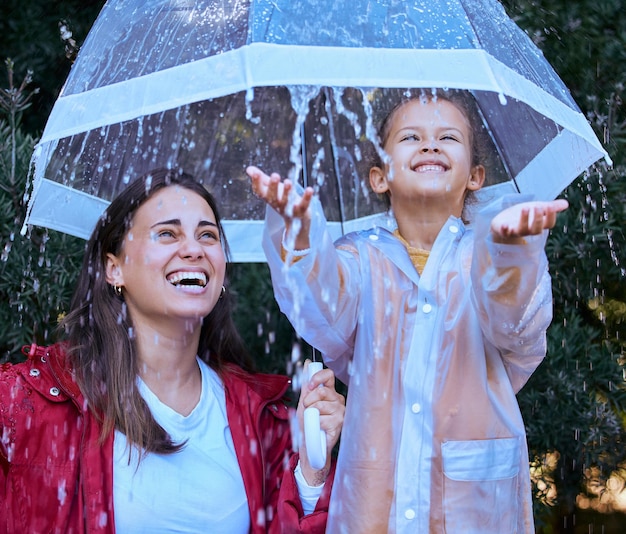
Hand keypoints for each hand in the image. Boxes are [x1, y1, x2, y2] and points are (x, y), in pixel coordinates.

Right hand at [247, 165, 313, 250]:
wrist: (296, 219)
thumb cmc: (283, 200)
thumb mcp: (271, 190)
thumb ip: (262, 179)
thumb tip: (249, 169)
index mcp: (269, 198)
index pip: (259, 192)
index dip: (257, 183)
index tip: (255, 173)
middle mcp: (277, 204)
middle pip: (273, 197)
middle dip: (273, 187)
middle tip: (275, 176)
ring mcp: (289, 209)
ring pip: (287, 201)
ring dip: (287, 192)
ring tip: (289, 182)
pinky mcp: (301, 211)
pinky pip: (304, 205)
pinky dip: (307, 198)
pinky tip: (310, 189)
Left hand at [297, 360, 344, 485]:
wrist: (309, 444)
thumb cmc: (308, 423)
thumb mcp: (304, 401)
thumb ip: (307, 383)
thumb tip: (307, 362)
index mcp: (330, 392)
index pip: (329, 375)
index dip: (317, 377)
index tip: (309, 386)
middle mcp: (338, 399)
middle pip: (322, 390)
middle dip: (309, 400)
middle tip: (307, 409)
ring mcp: (341, 411)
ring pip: (321, 405)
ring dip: (311, 414)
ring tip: (313, 420)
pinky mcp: (340, 423)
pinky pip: (322, 419)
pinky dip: (316, 424)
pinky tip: (319, 428)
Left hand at [491, 199, 568, 243]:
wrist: (503, 221)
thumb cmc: (523, 216)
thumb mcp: (536, 208)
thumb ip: (550, 207)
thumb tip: (566, 204)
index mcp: (538, 224)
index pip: (548, 224)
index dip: (551, 216)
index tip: (550, 206)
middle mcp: (528, 230)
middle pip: (536, 229)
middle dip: (538, 219)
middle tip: (537, 207)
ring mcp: (516, 231)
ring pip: (522, 230)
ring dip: (524, 220)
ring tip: (525, 208)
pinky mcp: (504, 231)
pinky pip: (505, 233)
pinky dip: (505, 229)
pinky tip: (505, 224)